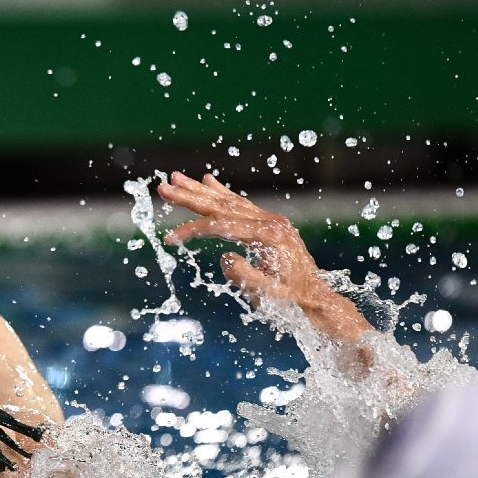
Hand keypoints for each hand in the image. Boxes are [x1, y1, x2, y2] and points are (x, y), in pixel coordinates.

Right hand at [156, 171, 372, 342]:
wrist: (315, 296)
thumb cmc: (290, 299)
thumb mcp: (268, 295)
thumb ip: (247, 277)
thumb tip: (225, 259)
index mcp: (268, 236)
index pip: (221, 226)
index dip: (193, 230)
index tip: (170, 238)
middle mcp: (269, 222)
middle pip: (222, 205)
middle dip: (190, 197)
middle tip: (163, 187)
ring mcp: (270, 220)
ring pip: (229, 201)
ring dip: (200, 191)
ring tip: (175, 178)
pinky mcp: (268, 223)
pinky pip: (240, 204)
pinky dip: (221, 193)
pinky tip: (207, 181)